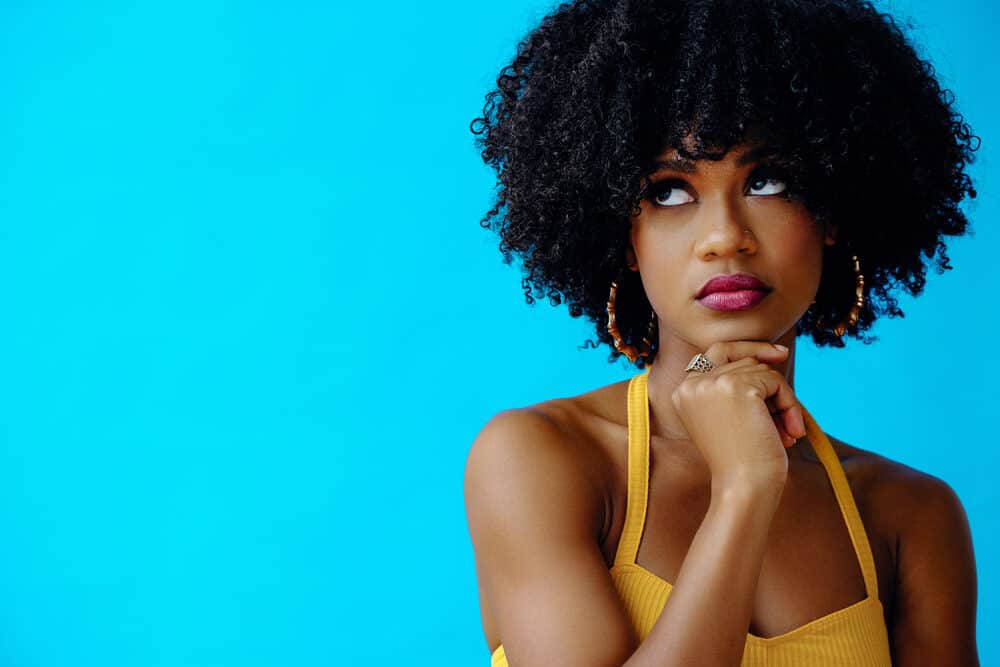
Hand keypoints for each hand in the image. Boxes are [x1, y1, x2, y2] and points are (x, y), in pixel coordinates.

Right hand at [670, 341, 805, 486]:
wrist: (743, 487)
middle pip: (742, 359)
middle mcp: (691, 383)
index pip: (717, 352)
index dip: (749, 350)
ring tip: (786, 432)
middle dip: (770, 387)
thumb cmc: (742, 461)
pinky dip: (789, 405)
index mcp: (682, 391)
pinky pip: (775, 381)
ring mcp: (711, 383)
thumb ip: (737, 385)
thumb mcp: (731, 417)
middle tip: (788, 419)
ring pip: (761, 370)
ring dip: (782, 400)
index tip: (780, 355)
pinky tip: (789, 432)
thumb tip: (772, 353)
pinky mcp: (736, 387)